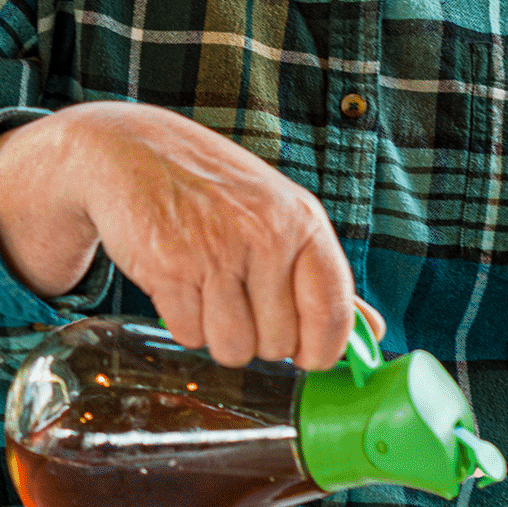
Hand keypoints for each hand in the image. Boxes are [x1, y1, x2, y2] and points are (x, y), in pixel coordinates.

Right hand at [0, 103, 382, 371]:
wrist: (134, 151)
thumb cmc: (215, 188)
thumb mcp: (280, 215)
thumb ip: (324, 278)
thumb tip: (372, 334)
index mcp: (302, 221)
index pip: (333, 313)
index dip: (323, 349)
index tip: (309, 355)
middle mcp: (265, 235)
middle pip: (279, 344)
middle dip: (260, 337)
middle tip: (241, 298)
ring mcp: (216, 251)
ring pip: (233, 348)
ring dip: (219, 333)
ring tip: (210, 290)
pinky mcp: (169, 267)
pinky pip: (189, 336)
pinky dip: (184, 321)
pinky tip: (181, 283)